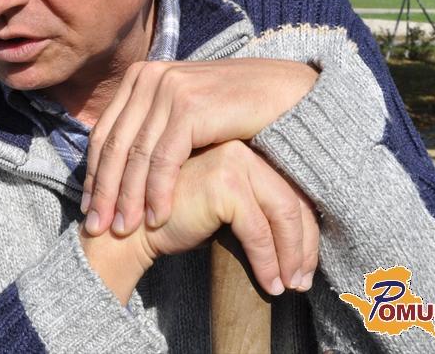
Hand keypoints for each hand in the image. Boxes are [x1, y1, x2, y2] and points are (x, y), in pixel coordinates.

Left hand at [82, 58, 317, 235]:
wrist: (285, 93)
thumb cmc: (236, 108)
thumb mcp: (186, 111)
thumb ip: (155, 124)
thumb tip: (120, 157)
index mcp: (141, 77)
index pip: (106, 132)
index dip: (94, 174)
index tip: (90, 209)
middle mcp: (149, 78)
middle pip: (114, 145)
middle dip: (103, 191)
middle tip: (96, 227)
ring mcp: (168, 90)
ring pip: (136, 156)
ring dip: (127, 198)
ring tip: (122, 230)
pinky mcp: (190, 107)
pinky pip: (164, 160)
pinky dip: (157, 192)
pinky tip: (156, 219)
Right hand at [145, 140, 318, 294]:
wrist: (130, 229)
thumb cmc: (173, 221)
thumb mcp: (223, 209)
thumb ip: (255, 209)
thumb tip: (304, 242)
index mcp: (244, 149)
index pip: (288, 190)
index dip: (304, 232)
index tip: (304, 266)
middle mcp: (242, 148)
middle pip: (292, 199)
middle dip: (303, 246)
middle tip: (302, 281)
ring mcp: (233, 161)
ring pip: (283, 213)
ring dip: (292, 256)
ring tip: (290, 285)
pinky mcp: (223, 182)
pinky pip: (259, 229)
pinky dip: (268, 261)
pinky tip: (270, 283)